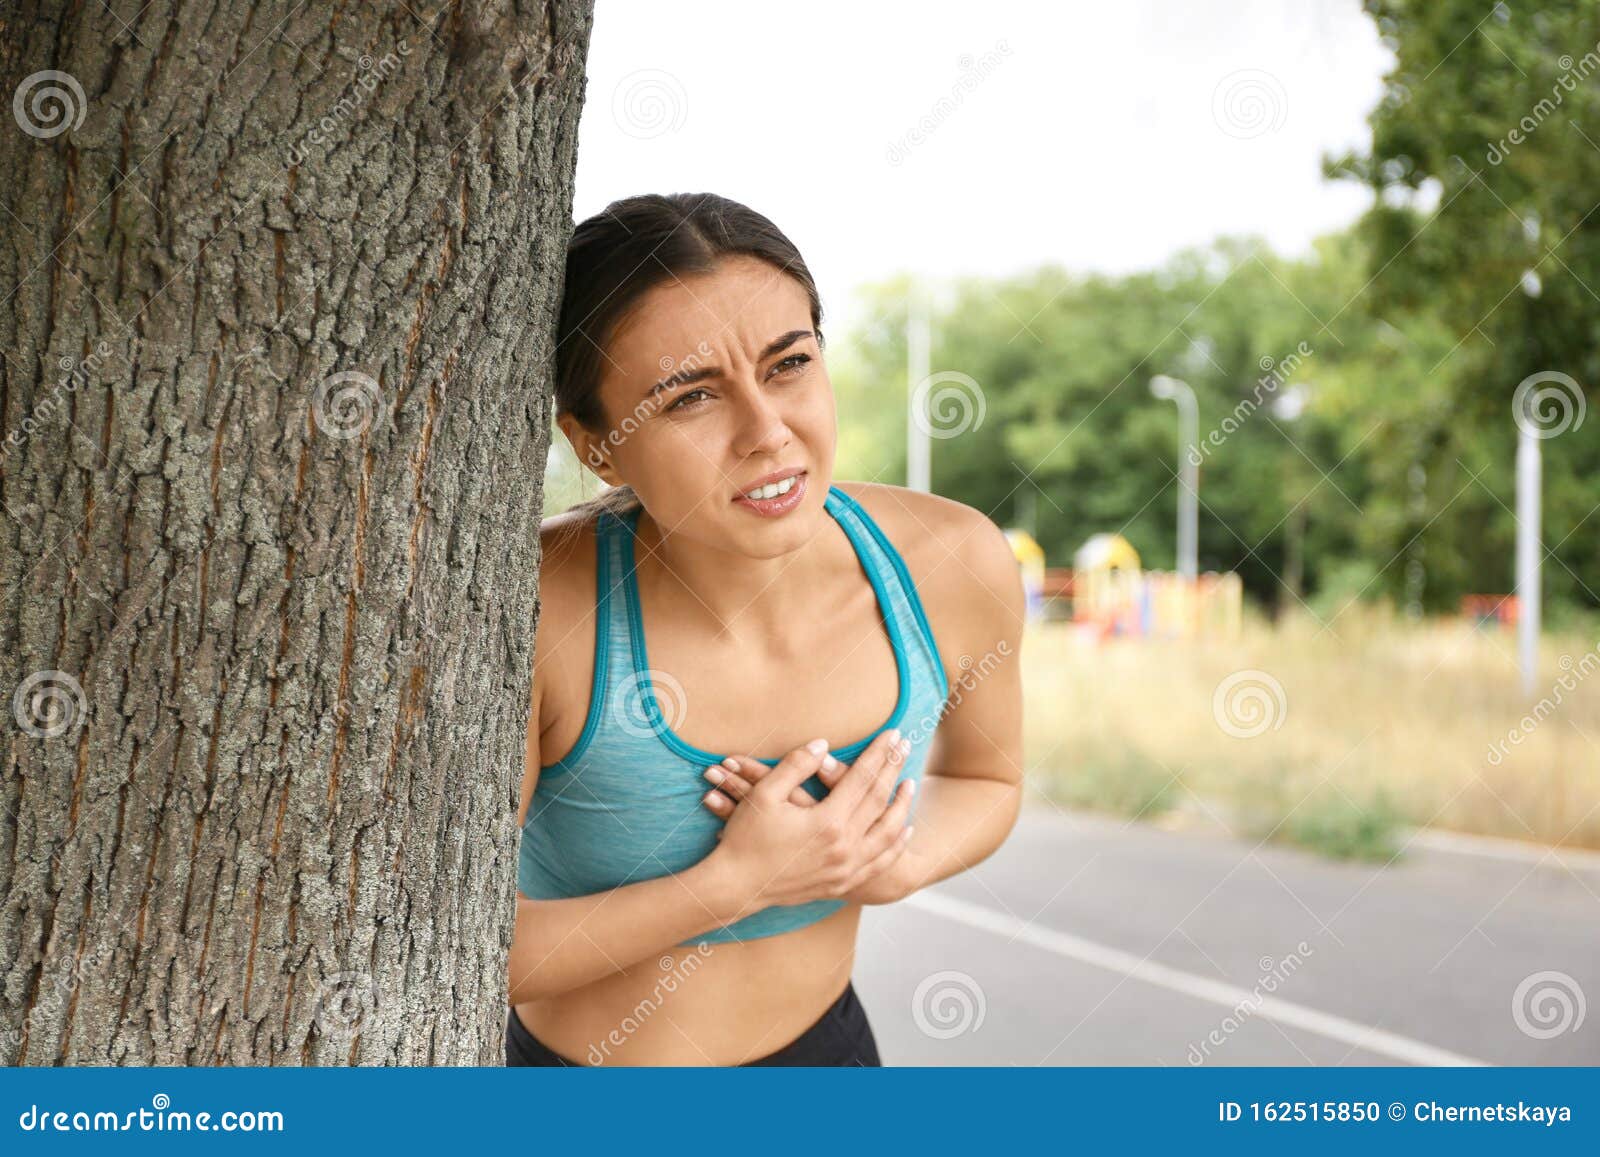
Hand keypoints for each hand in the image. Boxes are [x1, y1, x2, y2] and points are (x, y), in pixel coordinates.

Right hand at [702, 729, 917, 906]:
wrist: (737, 887)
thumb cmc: (745, 838)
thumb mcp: (764, 794)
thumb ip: (796, 765)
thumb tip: (823, 745)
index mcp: (827, 822)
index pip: (862, 777)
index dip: (879, 753)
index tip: (893, 734)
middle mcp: (843, 847)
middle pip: (879, 801)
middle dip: (893, 770)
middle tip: (905, 747)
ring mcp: (845, 869)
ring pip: (887, 834)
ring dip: (902, 807)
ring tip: (910, 785)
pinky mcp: (841, 884)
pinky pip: (879, 862)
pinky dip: (896, 845)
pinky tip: (903, 832)